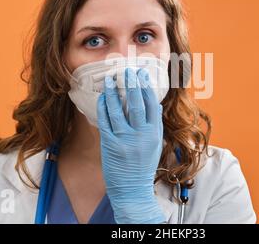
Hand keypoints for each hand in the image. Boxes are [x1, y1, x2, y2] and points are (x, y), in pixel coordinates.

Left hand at [97, 67, 165, 223]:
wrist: (132, 188)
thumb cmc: (144, 166)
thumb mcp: (155, 145)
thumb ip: (155, 124)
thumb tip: (155, 105)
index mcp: (154, 133)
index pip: (151, 104)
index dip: (146, 87)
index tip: (142, 74)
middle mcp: (141, 134)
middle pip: (136, 104)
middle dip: (132, 85)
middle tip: (128, 70)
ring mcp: (124, 139)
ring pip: (118, 110)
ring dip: (114, 92)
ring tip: (111, 79)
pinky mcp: (110, 144)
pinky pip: (105, 121)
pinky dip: (104, 107)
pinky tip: (103, 97)